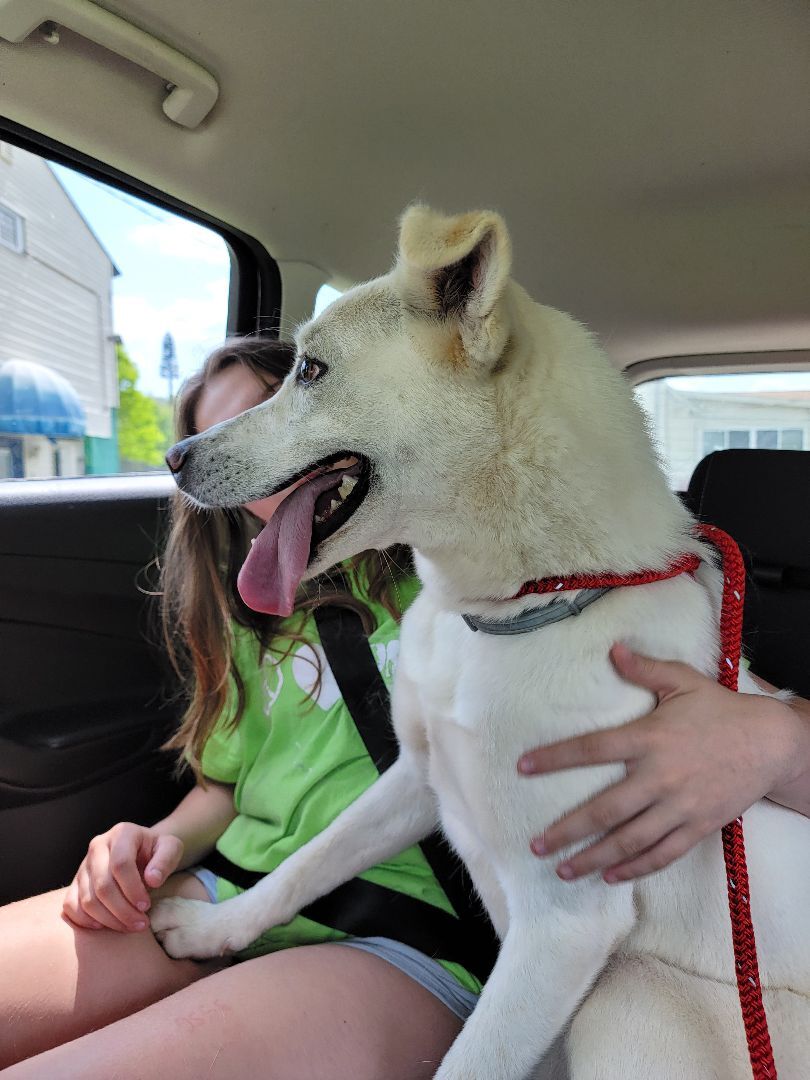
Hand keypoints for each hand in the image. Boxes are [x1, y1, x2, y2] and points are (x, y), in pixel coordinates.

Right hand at [62, 822, 183, 931]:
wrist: (141, 852)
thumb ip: (165, 860)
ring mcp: (83, 865)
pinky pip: (70, 906)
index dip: (133, 889)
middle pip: (102, 886)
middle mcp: (98, 846)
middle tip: (141, 923)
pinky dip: (84, 920)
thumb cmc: (157, 852)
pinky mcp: (74, 883)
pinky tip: (104, 926)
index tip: (146, 906)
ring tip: (130, 927)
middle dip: (122, 910)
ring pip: (87, 899)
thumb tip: (152, 880)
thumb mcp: (171, 848)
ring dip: (109, 920)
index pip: (121, 864)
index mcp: (122, 833)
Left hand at [517, 643, 800, 882]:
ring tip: (564, 870)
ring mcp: (680, 807)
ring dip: (594, 858)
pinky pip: (662, 854)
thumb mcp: (683, 681)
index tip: (524, 768)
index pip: (592, 749)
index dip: (555, 758)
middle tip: (537, 845)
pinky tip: (610, 876)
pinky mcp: (698, 827)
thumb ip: (644, 669)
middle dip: (568, 830)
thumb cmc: (722, 709)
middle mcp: (661, 776)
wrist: (772, 744)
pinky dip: (635, 868)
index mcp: (650, 738)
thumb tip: (612, 650)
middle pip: (606, 809)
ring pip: (630, 840)